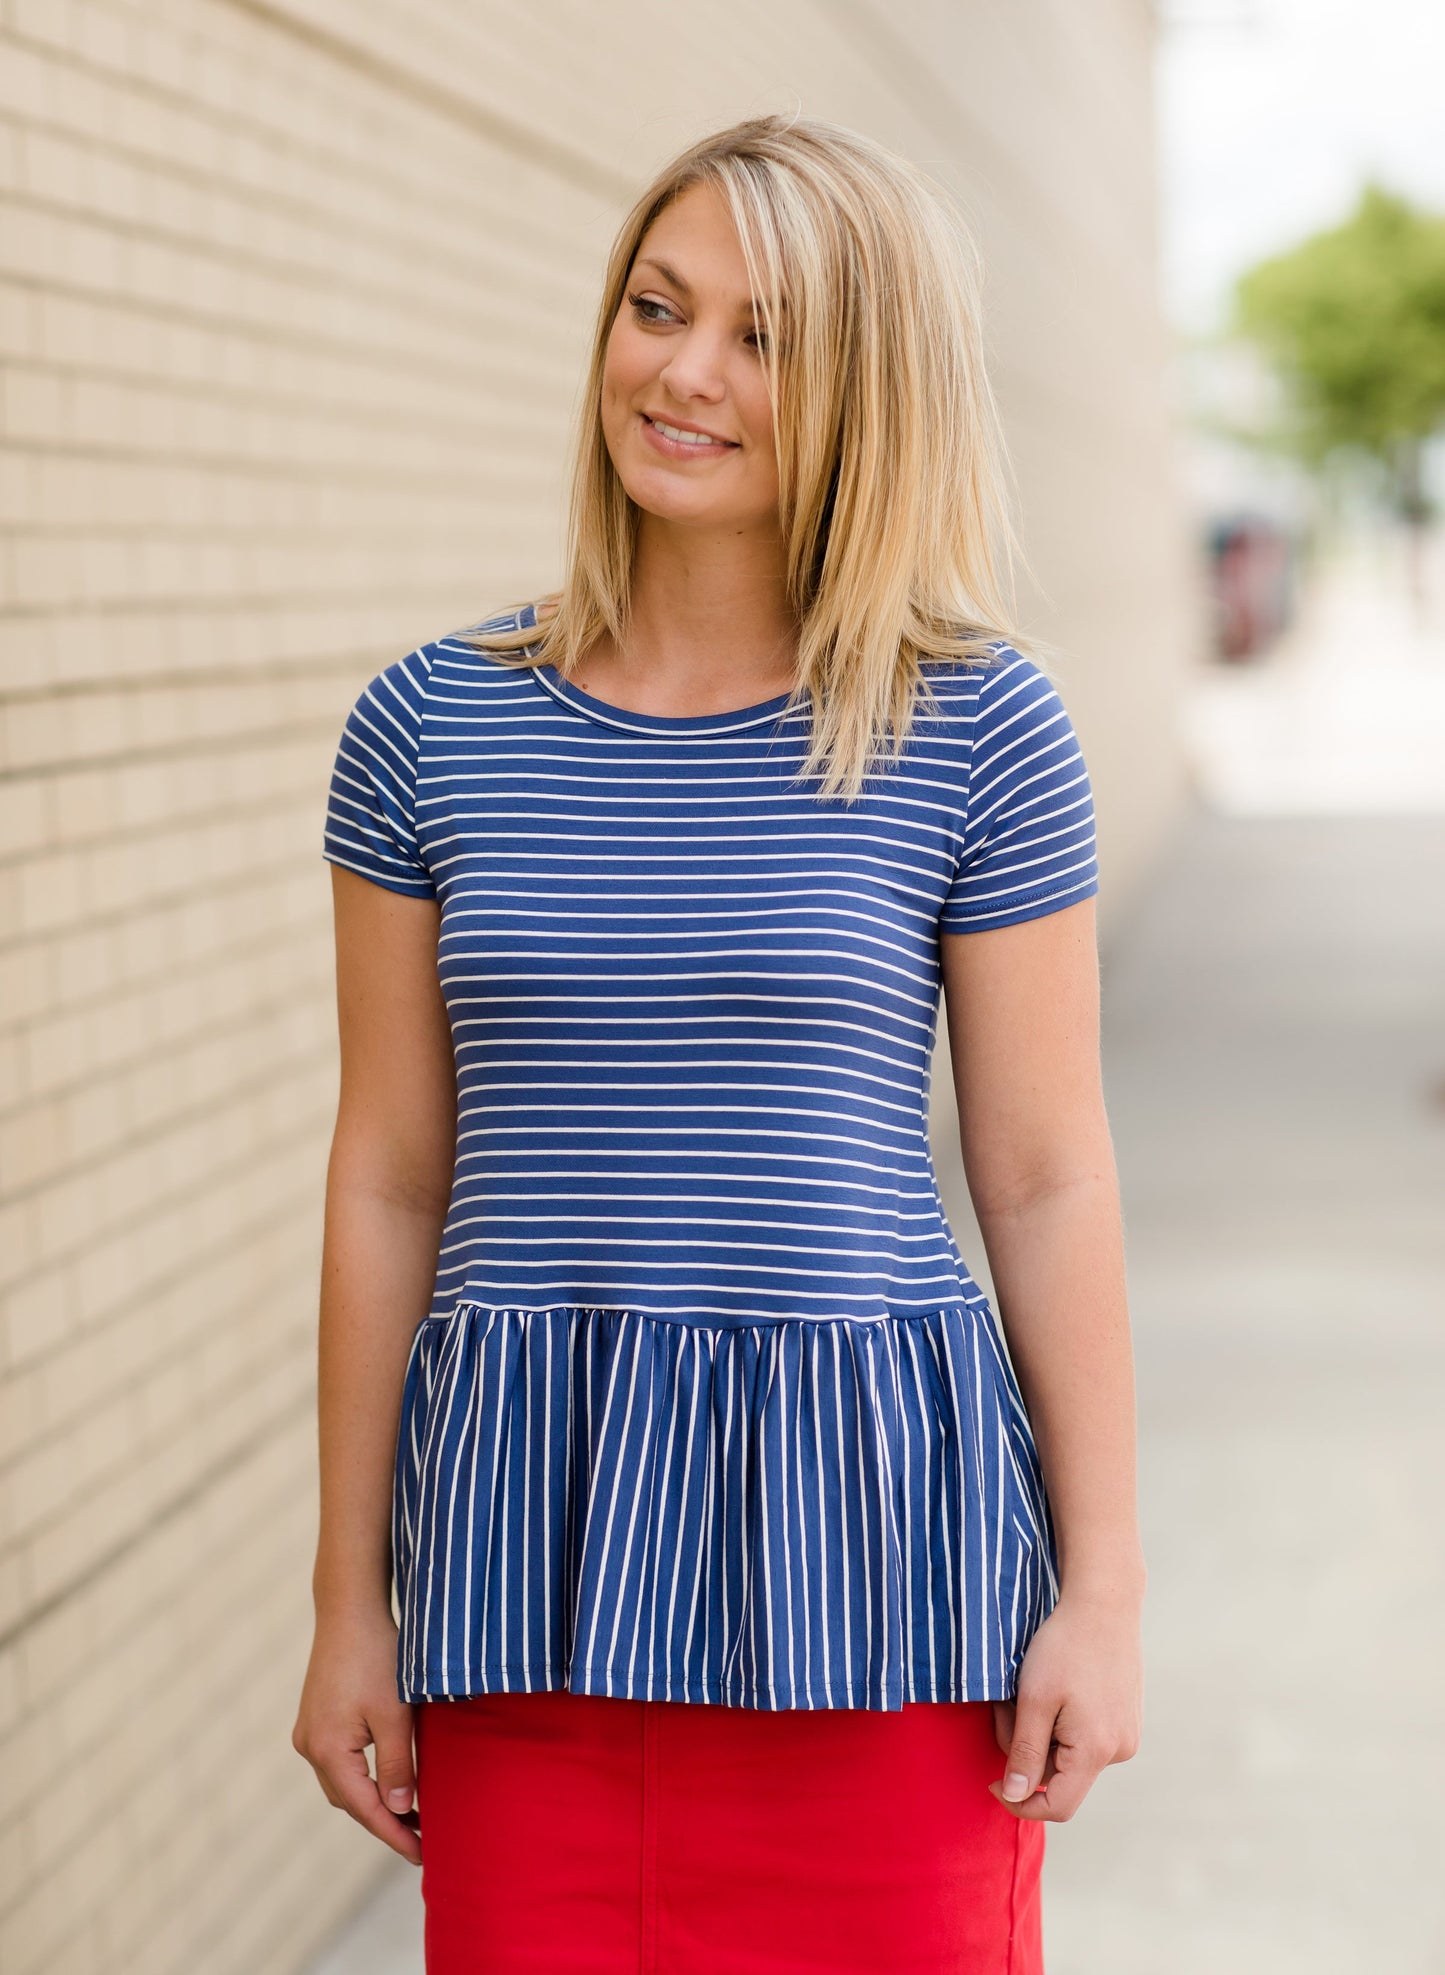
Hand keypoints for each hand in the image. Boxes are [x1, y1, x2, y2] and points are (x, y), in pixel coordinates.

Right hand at [292, 1604, 420, 1865]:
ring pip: (343, 1782)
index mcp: (326, 1751)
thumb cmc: (377, 1657)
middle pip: (350, 1800)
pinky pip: (339, 1762)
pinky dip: (363, 1775)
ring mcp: (309, 1732)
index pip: (365, 1808)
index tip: (422, 1854)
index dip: (395, 1833)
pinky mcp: (315, 1718)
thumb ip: (398, 1766)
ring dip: (373, 1798)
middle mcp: (309, 1746)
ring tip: (411, 1811)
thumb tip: (402, 1810)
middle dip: (384, 1820)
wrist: (350, 1610)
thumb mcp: (396, 1715)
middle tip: (422, 1837)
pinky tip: (387, 1776)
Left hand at [987, 1585, 1142, 1821]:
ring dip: (1042, 1733)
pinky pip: (1085, 1737)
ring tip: (1032, 1691)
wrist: (1104, 1604)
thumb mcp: (1034, 1699)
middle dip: (1026, 1749)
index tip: (992, 1781)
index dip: (1020, 1802)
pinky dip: (1061, 1722)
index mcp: (1096, 1751)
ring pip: (1070, 1755)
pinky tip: (1056, 1689)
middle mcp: (1119, 1750)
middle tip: (1007, 1706)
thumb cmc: (1064, 1648)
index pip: (1058, 1806)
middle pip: (1060, 1777)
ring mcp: (1126, 1733)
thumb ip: (1024, 1752)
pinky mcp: (1126, 1718)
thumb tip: (1016, 1796)